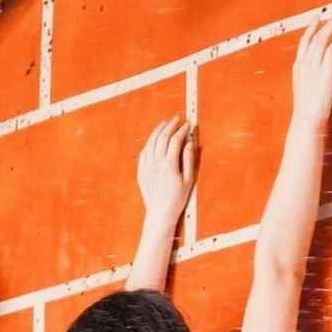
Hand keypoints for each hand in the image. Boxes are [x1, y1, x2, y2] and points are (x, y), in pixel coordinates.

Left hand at [134, 113, 197, 232]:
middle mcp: (156, 163)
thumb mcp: (189, 179)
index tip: (188, 124)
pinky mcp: (141, 171)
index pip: (176, 140)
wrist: (160, 212)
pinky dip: (150, 142)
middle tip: (177, 118)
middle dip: (170, 125)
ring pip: (151, 142)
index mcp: (170, 165)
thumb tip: (189, 142)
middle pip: (162, 137)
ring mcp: (147, 166)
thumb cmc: (177, 198)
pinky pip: (144, 152)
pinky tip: (154, 139)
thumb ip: (189, 159)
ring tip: (165, 123)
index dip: (183, 130)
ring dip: (158, 130)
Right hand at [287, 12, 331, 126]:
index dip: (310, 30)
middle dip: (321, 24)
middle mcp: (304, 64)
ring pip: (320, 41)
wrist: (307, 118)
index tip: (316, 20)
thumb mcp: (306, 87)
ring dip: (329, 28)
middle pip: (312, 38)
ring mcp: (313, 67)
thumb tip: (319, 68)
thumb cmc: (307, 106)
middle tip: (329, 13)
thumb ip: (311, 75)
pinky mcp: (324, 71)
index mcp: (298, 67)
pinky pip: (330, 52)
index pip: (304, 43)